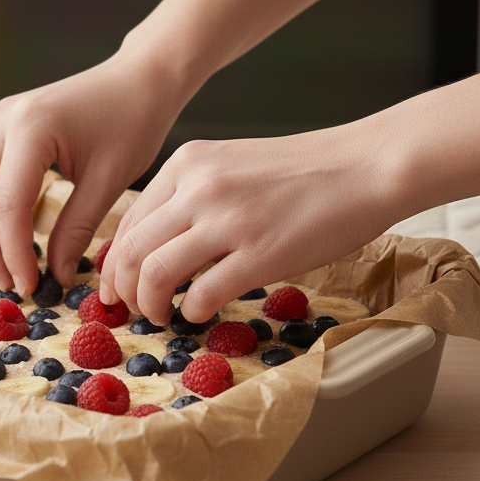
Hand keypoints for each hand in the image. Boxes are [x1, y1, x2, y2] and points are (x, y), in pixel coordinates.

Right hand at [0, 58, 179, 296]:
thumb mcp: (110, 181)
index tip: (30, 286)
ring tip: (7, 263)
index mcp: (31, 129)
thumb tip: (56, 276)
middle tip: (14, 282)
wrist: (138, 79)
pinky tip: (3, 235)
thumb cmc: (134, 122)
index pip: (5, 206)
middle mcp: (1, 121)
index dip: (13, 253)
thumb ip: (77, 230)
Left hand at [98, 127, 391, 326]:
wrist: (364, 166)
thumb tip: (156, 242)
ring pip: (154, 274)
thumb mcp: (231, 165)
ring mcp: (228, 220)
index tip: (118, 286)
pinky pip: (202, 294)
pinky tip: (201, 314)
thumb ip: (191, 194)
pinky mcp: (259, 253)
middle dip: (122, 290)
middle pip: (131, 251)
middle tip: (131, 310)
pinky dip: (192, 312)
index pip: (128, 222)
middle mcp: (198, 188)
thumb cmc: (302, 172)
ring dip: (150, 306)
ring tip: (161, 316)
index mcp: (186, 164)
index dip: (115, 263)